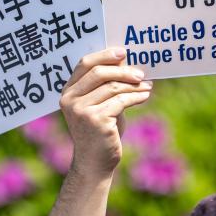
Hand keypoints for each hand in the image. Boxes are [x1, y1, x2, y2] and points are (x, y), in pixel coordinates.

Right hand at [60, 48, 151, 178]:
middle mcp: (71, 100)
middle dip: (123, 70)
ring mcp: (82, 110)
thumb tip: (124, 60)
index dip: (104, 55)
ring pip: (113, 87)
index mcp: (68, 92)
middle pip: (99, 72)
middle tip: (140, 73)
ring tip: (147, 86)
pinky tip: (146, 96)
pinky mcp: (96, 120)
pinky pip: (121, 101)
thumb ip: (107, 84)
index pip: (84, 64)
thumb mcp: (101, 104)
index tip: (123, 52)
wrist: (94, 163)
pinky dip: (137, 96)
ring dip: (134, 85)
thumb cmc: (100, 132)